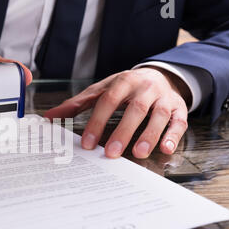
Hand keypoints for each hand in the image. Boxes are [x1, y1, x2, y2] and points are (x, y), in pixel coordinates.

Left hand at [45, 67, 190, 158]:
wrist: (159, 75)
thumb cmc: (125, 87)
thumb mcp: (102, 90)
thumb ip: (77, 104)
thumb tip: (49, 118)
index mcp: (123, 81)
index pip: (108, 101)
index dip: (97, 122)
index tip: (87, 143)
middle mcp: (145, 88)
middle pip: (135, 109)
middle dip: (123, 131)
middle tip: (111, 153)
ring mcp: (164, 97)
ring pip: (159, 115)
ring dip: (150, 135)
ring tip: (139, 154)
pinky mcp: (179, 108)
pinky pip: (179, 122)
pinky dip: (173, 136)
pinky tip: (165, 149)